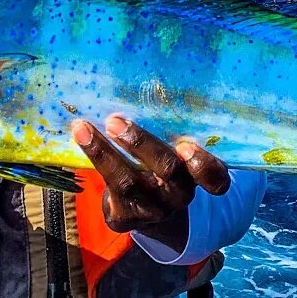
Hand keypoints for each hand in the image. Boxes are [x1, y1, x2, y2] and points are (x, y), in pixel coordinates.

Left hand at [73, 115, 230, 248]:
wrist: (144, 206)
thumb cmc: (161, 162)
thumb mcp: (172, 147)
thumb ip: (169, 127)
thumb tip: (144, 80)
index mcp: (198, 176)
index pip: (216, 178)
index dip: (204, 165)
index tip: (186, 145)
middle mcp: (179, 195)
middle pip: (167, 171)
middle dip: (140, 144)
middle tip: (115, 121)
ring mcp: (152, 209)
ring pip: (129, 182)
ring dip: (105, 153)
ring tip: (84, 128)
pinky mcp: (125, 217)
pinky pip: (109, 191)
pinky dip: (95, 161)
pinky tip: (80, 138)